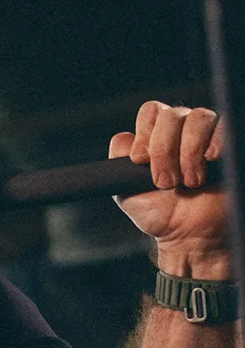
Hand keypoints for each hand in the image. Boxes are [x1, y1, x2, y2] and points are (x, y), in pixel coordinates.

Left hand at [110, 101, 230, 277]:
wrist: (190, 235)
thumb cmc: (160, 213)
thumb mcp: (127, 193)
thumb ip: (117, 166)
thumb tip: (123, 140)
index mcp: (158, 135)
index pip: (151, 111)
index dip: (144, 133)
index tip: (140, 161)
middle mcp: (184, 129)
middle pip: (172, 115)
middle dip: (164, 149)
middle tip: (165, 182)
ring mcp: (209, 135)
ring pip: (198, 118)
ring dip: (189, 151)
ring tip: (189, 182)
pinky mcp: (229, 143)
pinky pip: (224, 127)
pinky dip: (215, 144)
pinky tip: (210, 162)